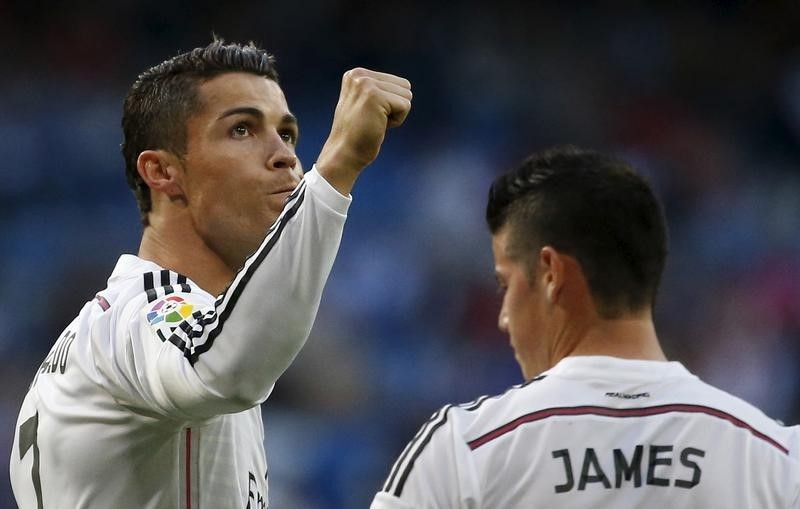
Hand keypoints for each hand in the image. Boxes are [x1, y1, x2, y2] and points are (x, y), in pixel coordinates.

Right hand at [316, 68, 411, 194]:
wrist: (344, 153)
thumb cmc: (358, 134)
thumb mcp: (364, 103)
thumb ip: (378, 90)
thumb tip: (406, 86)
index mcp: (356, 74)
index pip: (398, 82)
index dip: (390, 104)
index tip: (370, 115)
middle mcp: (360, 75)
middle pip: (404, 87)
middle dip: (395, 108)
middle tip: (373, 120)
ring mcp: (366, 84)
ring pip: (406, 96)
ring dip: (395, 115)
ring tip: (374, 122)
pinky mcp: (375, 96)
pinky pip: (405, 106)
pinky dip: (396, 121)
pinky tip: (378, 126)